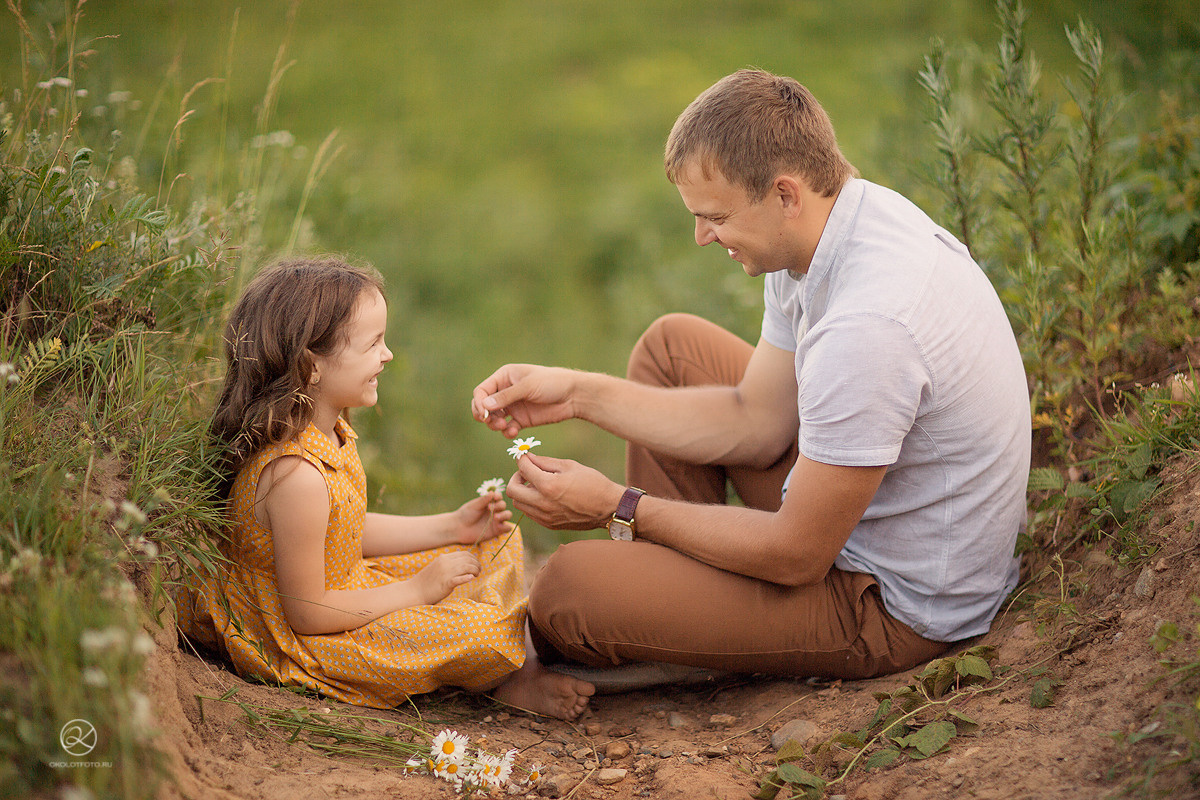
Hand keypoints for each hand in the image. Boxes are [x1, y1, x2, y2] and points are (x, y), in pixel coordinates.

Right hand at [413, 551, 479, 604]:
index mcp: (443, 558)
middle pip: (467, 559)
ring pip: (466, 567)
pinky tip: (471, 578)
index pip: (464, 554)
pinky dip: (466, 578)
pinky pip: (459, 579)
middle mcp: (445, 563)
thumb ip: (448, 564)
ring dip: (475, 570)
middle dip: (476, 564)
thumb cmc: (426, 582)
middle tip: (479, 571)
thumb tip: (462, 564)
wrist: (413, 592)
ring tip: (477, 575)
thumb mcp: (437, 567)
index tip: (476, 565)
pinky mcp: (445, 584)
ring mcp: (445, 573)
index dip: (473, 559)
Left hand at [452, 491, 512, 544]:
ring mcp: (496, 520)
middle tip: (490, 508)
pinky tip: (499, 526)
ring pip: (508, 515)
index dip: (498, 496)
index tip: (495, 497)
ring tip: (495, 517)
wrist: (459, 529)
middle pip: (503, 505)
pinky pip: (507, 528)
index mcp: (489, 502)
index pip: (498, 497)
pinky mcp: (497, 530)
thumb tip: (493, 492)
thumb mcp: (474, 505)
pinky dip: (506, 526)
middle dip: (499, 506)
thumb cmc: (465, 514)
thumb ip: (484, 500)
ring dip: (504, 515)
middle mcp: (494, 510)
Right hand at [470, 364, 579, 437]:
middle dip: (484, 415)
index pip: (482, 391)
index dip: (479, 403)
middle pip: (483, 406)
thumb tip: (484, 406)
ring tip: (503, 427)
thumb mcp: (528, 386)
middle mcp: (506, 391)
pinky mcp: (522, 419)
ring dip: (494, 425)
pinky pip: (507, 428)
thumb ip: (506, 397)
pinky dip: (507, 432)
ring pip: (493, 419)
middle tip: (491, 422)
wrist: (573, 395)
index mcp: (504, 377)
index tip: (484, 414)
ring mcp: (513, 406)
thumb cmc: (552, 383)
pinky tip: (513, 432)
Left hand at [506, 453, 624, 529]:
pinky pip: (529, 513)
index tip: (525, 457)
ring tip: (537, 484)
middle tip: (527, 472)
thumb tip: (527, 457)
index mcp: (548, 486)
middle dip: (516, 477)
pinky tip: (544, 496)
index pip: (522, 469)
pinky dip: (531, 502)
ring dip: (522, 491)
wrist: (609, 508)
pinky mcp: (549, 525)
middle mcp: (543, 504)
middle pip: (512, 491)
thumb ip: (545, 461)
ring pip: (519, 503)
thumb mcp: (570, 466)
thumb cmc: (593, 483)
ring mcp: (545, 517)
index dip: (521, 460)